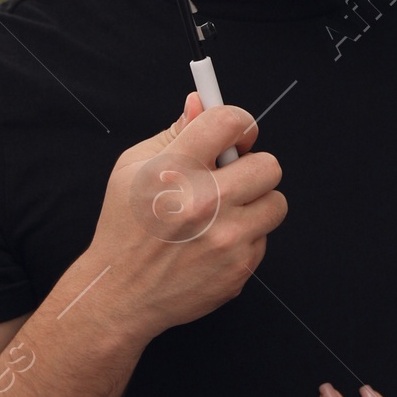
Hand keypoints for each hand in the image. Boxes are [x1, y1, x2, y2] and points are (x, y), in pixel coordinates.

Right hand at [71, 93, 285, 348]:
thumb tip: (202, 102)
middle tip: (231, 177)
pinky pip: (263, 237)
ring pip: (275, 202)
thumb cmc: (125, 226)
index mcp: (175, 169)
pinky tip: (213, 243)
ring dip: (255, 203)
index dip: (238, 124)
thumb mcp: (132, 168)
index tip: (235, 134)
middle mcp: (205, 202)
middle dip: (252, 167)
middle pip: (269, 164)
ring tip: (224, 212)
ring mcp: (227, 239)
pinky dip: (245, 237)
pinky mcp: (240, 268)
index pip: (232, 122)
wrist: (121, 294)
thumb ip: (174, 133)